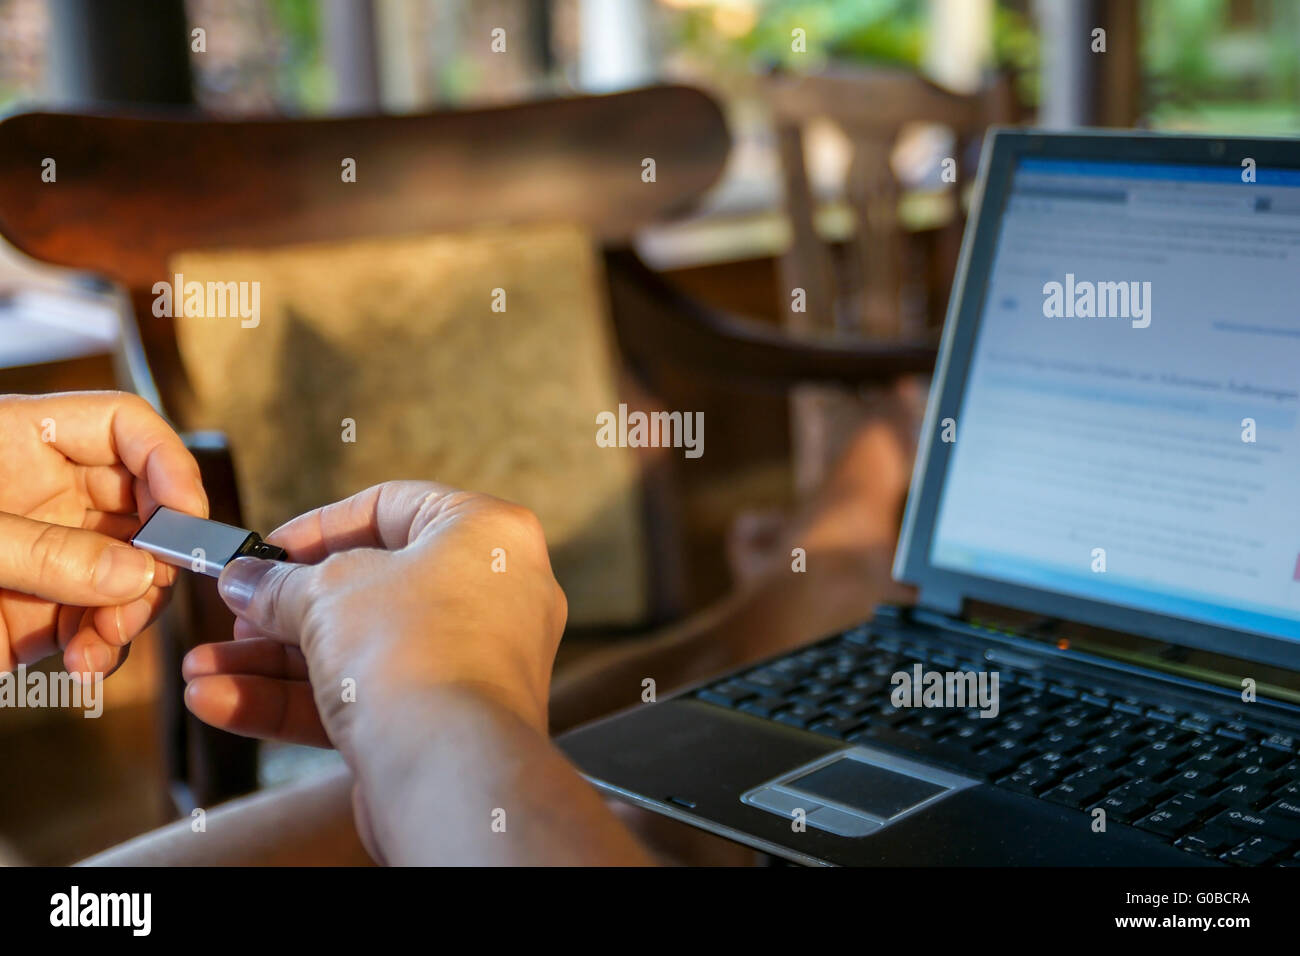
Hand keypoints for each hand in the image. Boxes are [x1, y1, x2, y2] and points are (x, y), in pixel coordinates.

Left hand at [0, 391, 207, 676]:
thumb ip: (47, 554)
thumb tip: (136, 573)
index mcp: (24, 443)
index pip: (125, 426)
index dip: (167, 461)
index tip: (186, 513)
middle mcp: (49, 495)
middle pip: (145, 506)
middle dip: (157, 554)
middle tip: (145, 589)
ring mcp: (52, 554)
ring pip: (135, 572)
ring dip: (135, 610)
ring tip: (105, 640)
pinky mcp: (45, 612)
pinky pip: (103, 623)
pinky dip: (105, 648)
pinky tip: (85, 662)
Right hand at [182, 481, 566, 757]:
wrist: (449, 772)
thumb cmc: (411, 652)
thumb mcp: (327, 593)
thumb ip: (280, 584)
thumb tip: (246, 580)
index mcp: (487, 534)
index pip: (394, 507)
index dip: (319, 526)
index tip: (265, 551)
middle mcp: (492, 594)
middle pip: (370, 588)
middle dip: (284, 609)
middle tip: (234, 614)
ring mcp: (471, 663)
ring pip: (358, 651)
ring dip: (272, 664)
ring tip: (200, 672)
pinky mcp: (445, 724)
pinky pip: (365, 699)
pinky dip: (295, 702)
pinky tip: (220, 702)